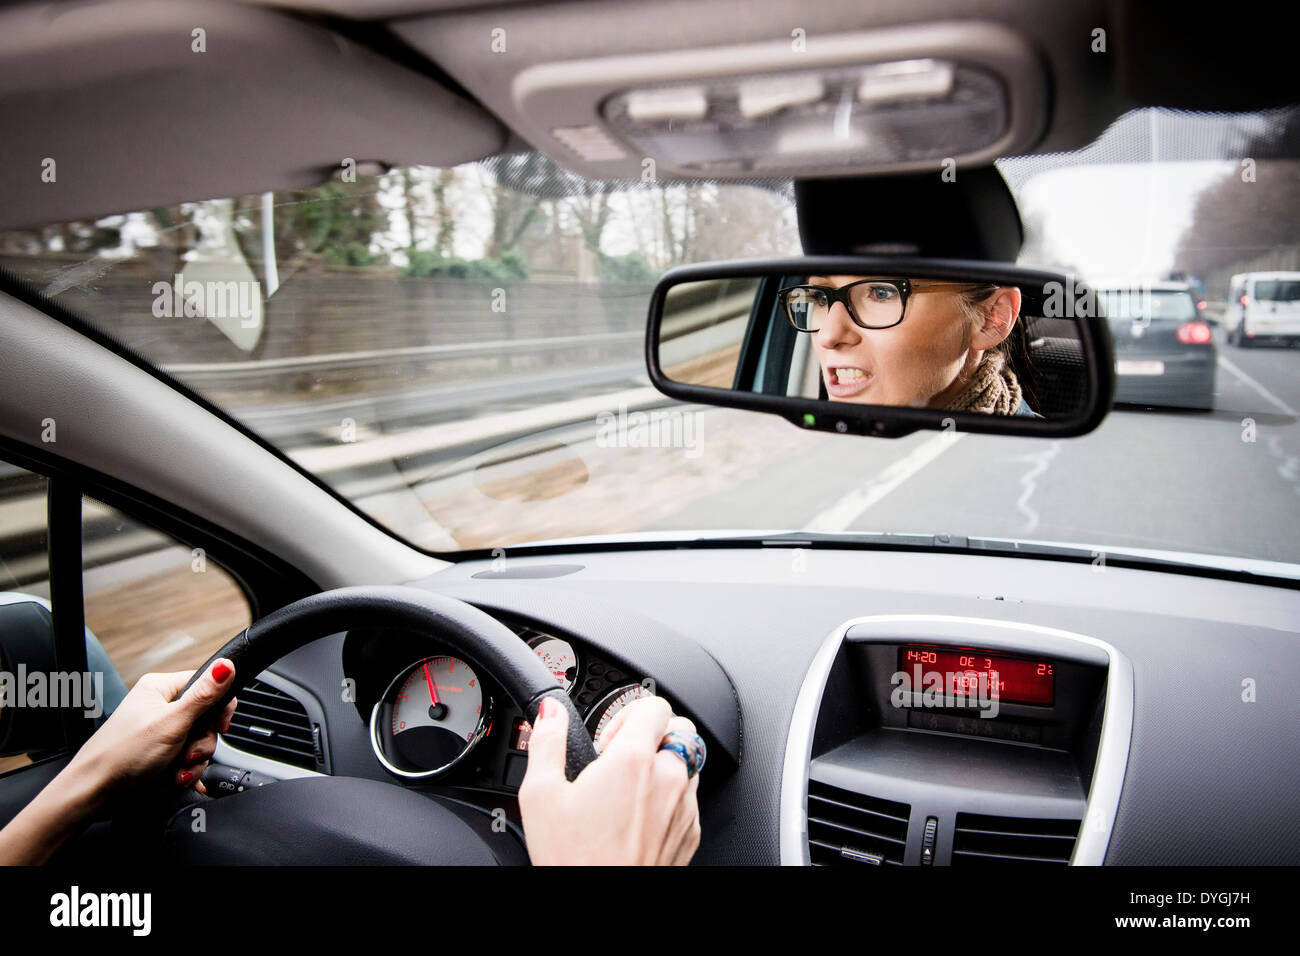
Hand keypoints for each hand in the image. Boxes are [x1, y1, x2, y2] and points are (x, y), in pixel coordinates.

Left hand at [67, 659, 238, 798]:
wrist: (93, 793)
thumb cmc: (121, 755)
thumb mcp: (171, 723)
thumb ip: (203, 695)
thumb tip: (226, 665)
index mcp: (160, 688)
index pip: (207, 685)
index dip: (219, 707)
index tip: (219, 726)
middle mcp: (160, 707)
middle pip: (206, 718)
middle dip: (201, 743)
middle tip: (187, 754)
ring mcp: (159, 731)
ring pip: (198, 742)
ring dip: (193, 762)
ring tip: (176, 771)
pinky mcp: (159, 753)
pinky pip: (186, 758)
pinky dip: (185, 771)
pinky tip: (177, 778)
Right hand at [518, 695, 700, 865]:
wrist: (602, 913)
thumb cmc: (574, 861)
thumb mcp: (541, 796)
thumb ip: (547, 742)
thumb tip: (550, 711)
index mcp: (632, 760)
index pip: (654, 704)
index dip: (627, 713)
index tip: (608, 737)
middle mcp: (668, 778)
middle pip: (677, 728)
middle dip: (650, 736)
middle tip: (619, 761)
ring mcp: (684, 807)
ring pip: (687, 762)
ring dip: (663, 765)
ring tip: (628, 790)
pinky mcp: (691, 832)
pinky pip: (689, 797)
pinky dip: (670, 797)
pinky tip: (639, 817)